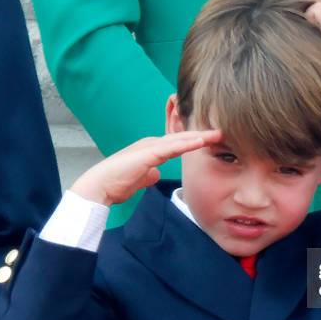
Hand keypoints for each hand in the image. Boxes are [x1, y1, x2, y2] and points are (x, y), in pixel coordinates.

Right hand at [70, 130, 222, 205]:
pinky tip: (200, 141)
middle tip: (221, 131)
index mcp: (151, 150)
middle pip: (181, 138)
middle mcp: (151, 144)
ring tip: (218, 133)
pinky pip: (171, 147)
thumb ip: (148, 175)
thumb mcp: (139, 179)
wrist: (99, 187)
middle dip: (202, 135)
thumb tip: (155, 175)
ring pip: (179, 140)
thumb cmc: (116, 184)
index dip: (195, 141)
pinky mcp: (147, 154)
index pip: (178, 144)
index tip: (212, 141)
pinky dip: (187, 144)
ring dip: (199, 136)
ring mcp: (149, 147)